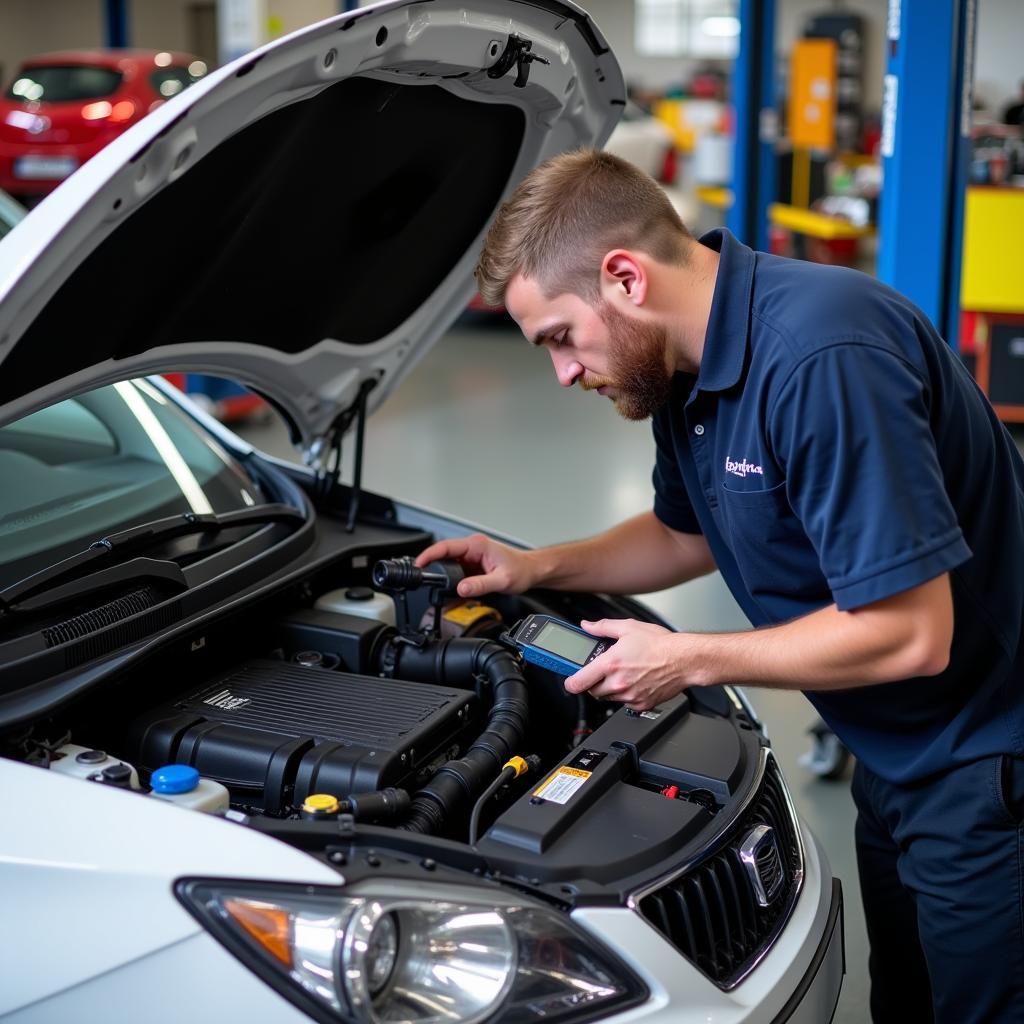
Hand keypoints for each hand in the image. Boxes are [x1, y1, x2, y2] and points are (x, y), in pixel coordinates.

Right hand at [415, 534, 536, 597]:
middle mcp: (473, 548)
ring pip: (448, 563)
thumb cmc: (521, 570)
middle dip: (431, 565)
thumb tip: (462, 588)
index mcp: (477, 545)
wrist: (531, 571)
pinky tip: (448, 588)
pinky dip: (449, 579)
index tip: (419, 564)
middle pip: (443, 554)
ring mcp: (472, 556)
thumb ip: (481, 585)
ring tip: (434, 585)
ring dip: (440, 573)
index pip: (446, 546)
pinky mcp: (472, 565)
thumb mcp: (502, 580)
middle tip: (421, 578)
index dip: (429, 554)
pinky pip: (456, 571)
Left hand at [565, 618, 685, 710]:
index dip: (570, 681)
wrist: (685, 660)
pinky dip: (625, 695)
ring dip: (609, 689)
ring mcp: (630, 696)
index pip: (578, 682)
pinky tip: (634, 681)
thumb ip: (603, 627)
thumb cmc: (661, 644)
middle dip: (593, 682)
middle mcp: (618, 683)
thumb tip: (587, 626)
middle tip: (602, 671)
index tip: (570, 680)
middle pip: (592, 691)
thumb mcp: (628, 627)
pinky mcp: (641, 704)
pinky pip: (624, 704)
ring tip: (622, 673)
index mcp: (611, 664)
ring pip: (608, 698)